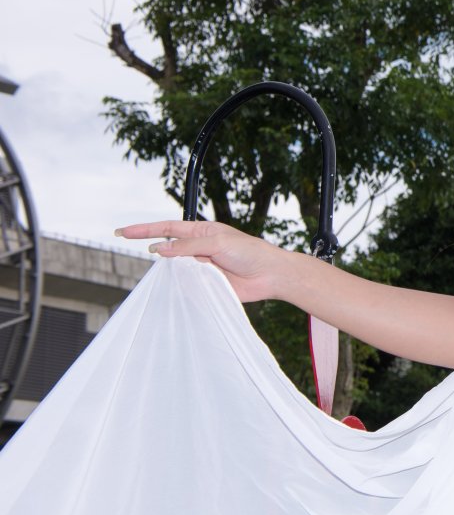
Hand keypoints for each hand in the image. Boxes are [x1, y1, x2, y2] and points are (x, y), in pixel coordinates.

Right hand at [114, 219, 288, 303]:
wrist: (270, 275)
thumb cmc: (250, 252)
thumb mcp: (218, 243)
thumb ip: (188, 246)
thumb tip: (159, 248)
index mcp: (202, 232)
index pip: (167, 228)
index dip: (144, 230)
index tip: (122, 232)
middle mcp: (198, 248)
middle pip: (167, 248)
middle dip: (151, 248)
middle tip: (128, 245)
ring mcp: (200, 267)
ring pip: (173, 268)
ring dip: (168, 270)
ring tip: (174, 269)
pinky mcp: (205, 284)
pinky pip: (184, 285)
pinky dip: (178, 286)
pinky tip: (177, 286)